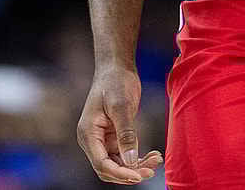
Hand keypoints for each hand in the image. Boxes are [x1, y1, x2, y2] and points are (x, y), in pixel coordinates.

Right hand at [77, 64, 163, 183]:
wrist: (116, 68)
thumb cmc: (116, 82)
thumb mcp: (122, 106)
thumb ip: (126, 134)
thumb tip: (130, 161)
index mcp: (88, 133)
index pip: (101, 164)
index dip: (120, 173)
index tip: (140, 175)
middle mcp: (92, 140)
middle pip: (109, 169)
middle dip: (130, 173)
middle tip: (151, 170)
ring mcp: (102, 140)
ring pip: (118, 164)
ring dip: (137, 167)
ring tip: (156, 159)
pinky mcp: (113, 138)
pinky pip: (124, 155)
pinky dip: (138, 158)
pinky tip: (153, 155)